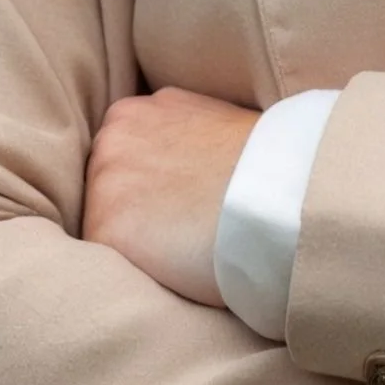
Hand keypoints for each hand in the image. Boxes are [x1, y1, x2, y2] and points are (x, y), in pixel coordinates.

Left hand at [82, 86, 257, 305]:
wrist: (280, 188)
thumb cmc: (261, 162)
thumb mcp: (207, 120)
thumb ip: (172, 135)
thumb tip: (169, 164)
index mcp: (132, 112)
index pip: (117, 163)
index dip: (145, 191)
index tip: (175, 205)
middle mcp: (110, 140)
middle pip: (103, 194)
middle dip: (133, 214)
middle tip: (180, 228)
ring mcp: (104, 185)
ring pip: (104, 230)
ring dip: (133, 245)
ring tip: (183, 247)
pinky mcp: (107, 231)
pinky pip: (110, 264)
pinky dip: (137, 273)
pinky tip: (176, 266)